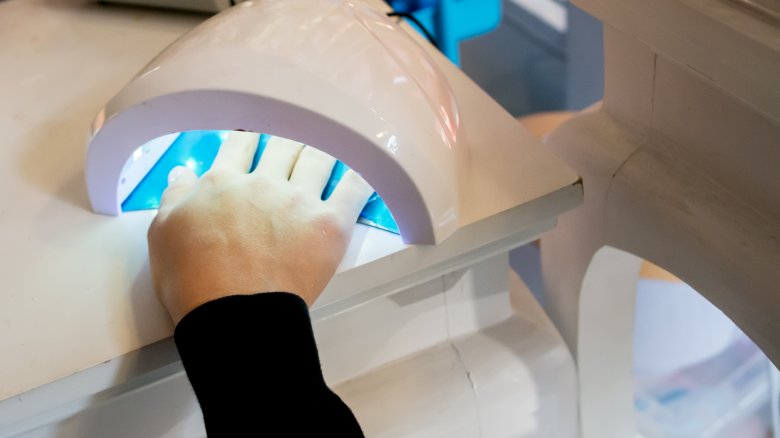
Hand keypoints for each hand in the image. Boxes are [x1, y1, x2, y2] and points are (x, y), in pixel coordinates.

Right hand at [147, 132, 373, 323]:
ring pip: (318, 158)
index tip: (258, 140)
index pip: (241, 144)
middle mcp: (262, 183)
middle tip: (298, 144)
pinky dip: (360, 175)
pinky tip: (366, 168)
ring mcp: (298, 201)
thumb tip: (184, 173)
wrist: (232, 316)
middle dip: (291, 141)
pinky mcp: (330, 224)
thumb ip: (174, 197)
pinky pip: (353, 189)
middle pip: (284, 145)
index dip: (251, 138)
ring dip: (323, 151)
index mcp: (222, 182)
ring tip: (331, 150)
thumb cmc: (193, 282)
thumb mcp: (163, 234)